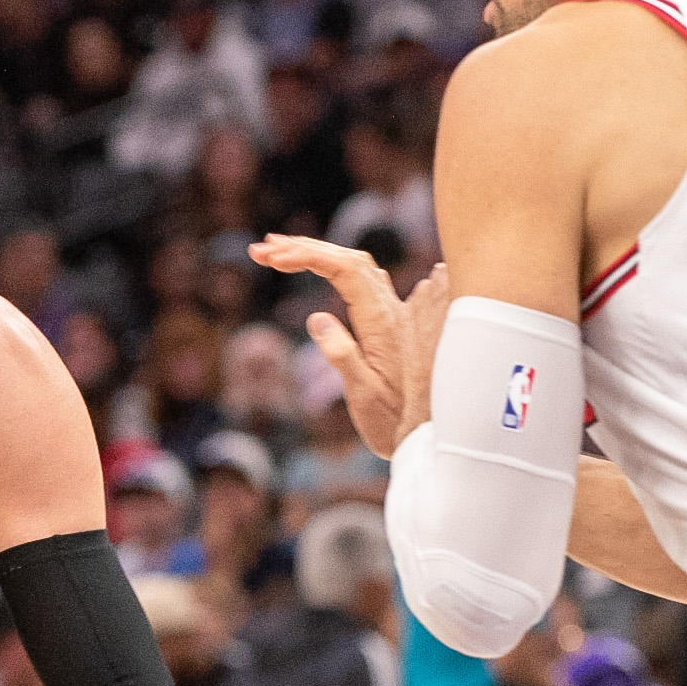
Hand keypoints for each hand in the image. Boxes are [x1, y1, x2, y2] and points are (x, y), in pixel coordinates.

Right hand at [248, 235, 442, 457]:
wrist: (425, 438)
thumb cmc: (392, 423)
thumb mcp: (363, 395)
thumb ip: (343, 355)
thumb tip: (317, 318)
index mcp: (381, 321)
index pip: (344, 270)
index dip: (308, 255)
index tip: (272, 258)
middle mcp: (391, 310)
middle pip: (348, 260)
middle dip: (304, 247)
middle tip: (261, 248)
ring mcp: (393, 314)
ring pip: (357, 267)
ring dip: (319, 253)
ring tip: (280, 251)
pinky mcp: (390, 323)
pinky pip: (366, 281)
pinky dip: (337, 266)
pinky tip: (324, 268)